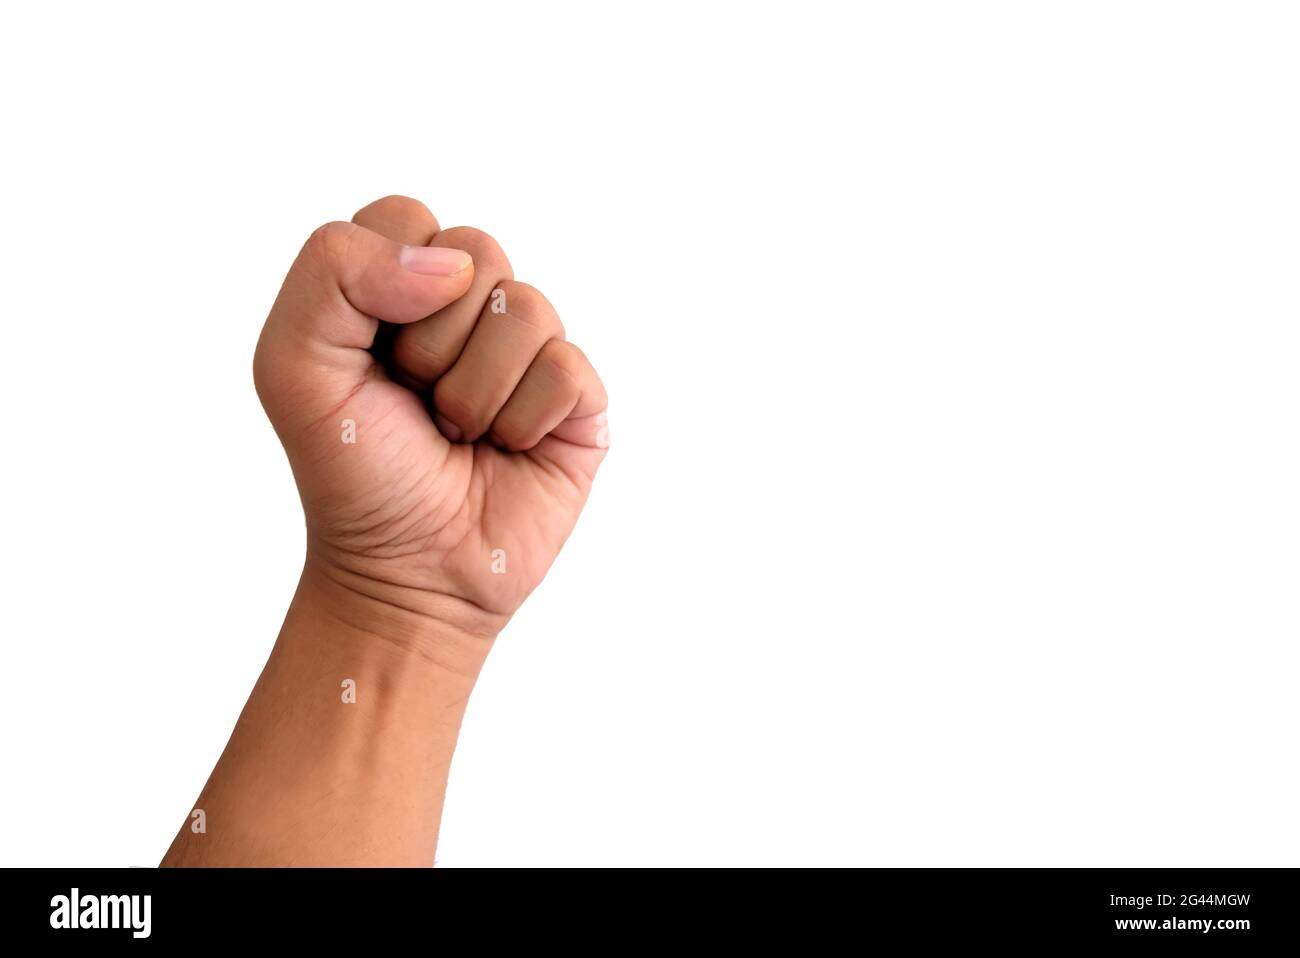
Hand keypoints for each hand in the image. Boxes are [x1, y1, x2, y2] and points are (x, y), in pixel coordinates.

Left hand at [253, 196, 607, 650]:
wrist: (407, 574)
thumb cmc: (354, 471)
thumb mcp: (293, 365)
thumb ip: (334, 273)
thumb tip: (450, 266)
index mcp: (399, 286)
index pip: (410, 217)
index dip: (387, 284)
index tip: (370, 355)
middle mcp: (469, 309)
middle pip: (478, 252)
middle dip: (432, 343)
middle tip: (418, 402)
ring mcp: (529, 352)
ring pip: (527, 309)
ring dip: (476, 391)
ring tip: (459, 433)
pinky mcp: (578, 399)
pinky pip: (567, 369)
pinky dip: (522, 422)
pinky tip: (506, 450)